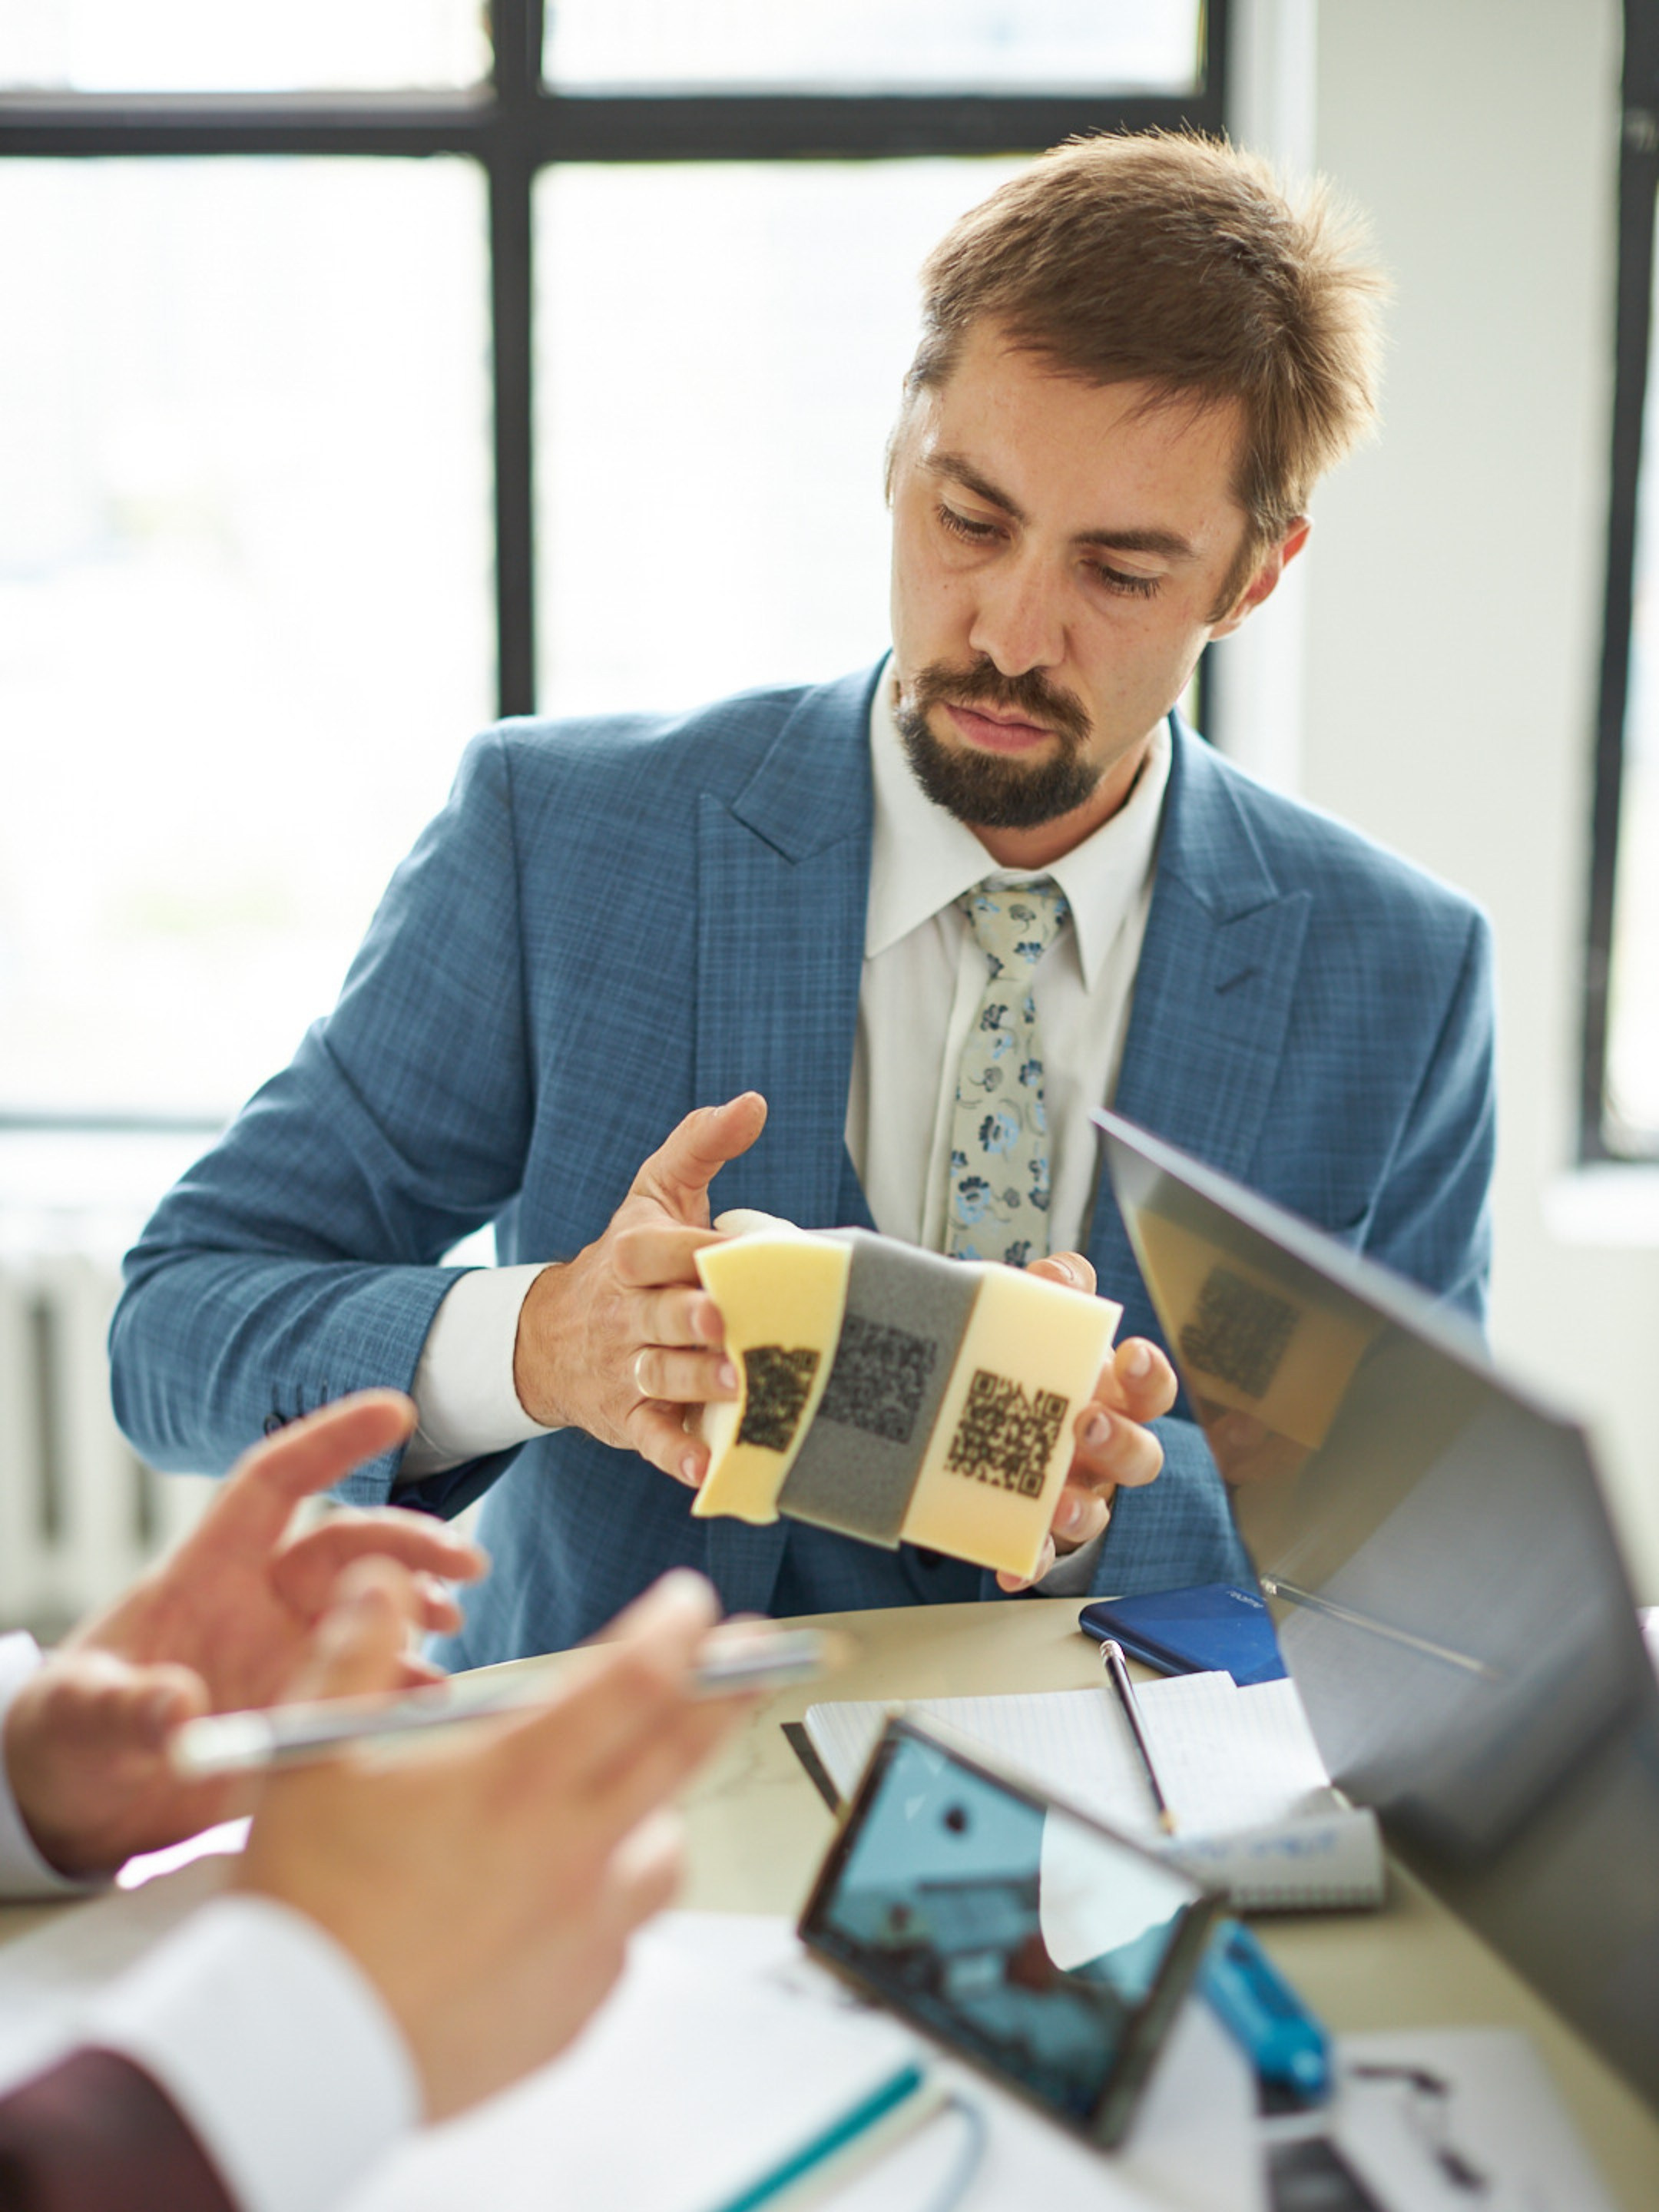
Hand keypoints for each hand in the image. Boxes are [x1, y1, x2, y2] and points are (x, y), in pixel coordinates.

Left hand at [3, 1392, 484, 1875]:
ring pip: (372, 1611)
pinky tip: (438, 1702)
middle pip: (348, 1547)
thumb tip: (180, 1709)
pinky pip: (372, 1686)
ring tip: (452, 1628)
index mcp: (206, 1575)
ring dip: (419, 1609)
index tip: (397, 1411)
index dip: (331, 1442)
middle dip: (410, 1545)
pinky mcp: (306, 1711)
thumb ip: (127, 1707)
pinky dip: (410, 1688)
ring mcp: (288, 1657)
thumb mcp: (79, 1716)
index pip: (273, 1486)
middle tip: (466, 1565)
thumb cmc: (64, 1737)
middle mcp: (260, 1605)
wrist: (78, 1808)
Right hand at [238, 1564, 745, 2121]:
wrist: (293, 2057)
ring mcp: (584, 1936)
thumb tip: (378, 1583)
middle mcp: (571, 1853)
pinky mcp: (575, 2007)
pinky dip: (606, 1908)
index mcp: (517, 1780)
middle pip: (687, 1751)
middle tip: (758, 1655)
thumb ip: (354, 1653)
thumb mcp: (309, 1755)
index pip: (636, 1679)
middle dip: (731, 1689)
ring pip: (663, 1854)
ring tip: (625, 1799)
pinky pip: (620, 1940)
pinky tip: (559, 1903)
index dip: (678, 1628)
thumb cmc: (304, 1904)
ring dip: (657, 1811)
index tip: (691, 1602)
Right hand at [512, 1093, 768, 1485]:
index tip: (729, 1252)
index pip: (658, 1250)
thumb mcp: (655, 1194)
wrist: (555, 1336)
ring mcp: (626, 1369)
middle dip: (691, 1320)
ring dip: (695, 1382)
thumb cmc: (631, 1260)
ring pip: (660, 1375)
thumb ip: (699, 1147)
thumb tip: (752, 1102)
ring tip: (736, 1383)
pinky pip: (650, 1437)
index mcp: (631, 1256)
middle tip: (726, 1322)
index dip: (692, 1251)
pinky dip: (674, 1454)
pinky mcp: (629, 1417)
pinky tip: (704, 1468)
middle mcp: (627, 1314)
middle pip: (660, 1317)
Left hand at [995, 1252, 1176, 1591]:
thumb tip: (1059, 1273)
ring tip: (1056, 1503)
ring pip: (1097, 1513)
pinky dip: (1030, 1561)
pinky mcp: (1033, 1530)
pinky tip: (1012, 1566)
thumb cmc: (1021, 1363)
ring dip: (1082, 1510)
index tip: (1132, 1355)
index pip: (1150, 1387)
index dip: (1150, 1375)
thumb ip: (1052, 1288)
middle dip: (1123, 1443)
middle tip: (1089, 1423)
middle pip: (1141, 1456)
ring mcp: (1072, 1492)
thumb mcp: (1031, 1315)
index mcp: (1109, 1393)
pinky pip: (1039, 1555)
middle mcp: (1101, 1449)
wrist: (964, 1411)